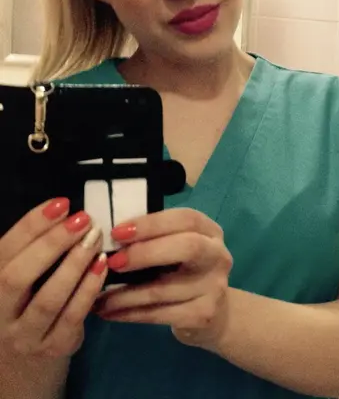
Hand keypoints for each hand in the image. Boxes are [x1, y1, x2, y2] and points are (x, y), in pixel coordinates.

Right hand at [0, 199, 107, 359]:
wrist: (20, 363)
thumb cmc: (22, 305)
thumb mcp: (15, 277)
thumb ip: (29, 250)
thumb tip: (62, 212)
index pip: (5, 251)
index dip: (31, 225)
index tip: (61, 204)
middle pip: (19, 277)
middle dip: (52, 244)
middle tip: (83, 219)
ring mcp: (25, 335)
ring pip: (48, 299)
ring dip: (74, 264)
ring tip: (94, 238)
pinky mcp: (54, 348)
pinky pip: (73, 316)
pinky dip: (89, 288)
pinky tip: (101, 265)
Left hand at [94, 208, 232, 346]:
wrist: (214, 315)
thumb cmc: (184, 272)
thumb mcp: (177, 247)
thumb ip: (154, 238)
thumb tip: (108, 235)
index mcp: (209, 231)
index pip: (185, 219)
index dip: (151, 223)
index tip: (117, 232)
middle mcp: (218, 256)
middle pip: (187, 247)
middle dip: (145, 253)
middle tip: (112, 262)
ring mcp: (214, 287)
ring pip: (164, 289)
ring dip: (124, 293)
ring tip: (96, 295)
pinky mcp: (203, 315)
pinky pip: (160, 314)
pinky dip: (130, 314)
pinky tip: (108, 313)